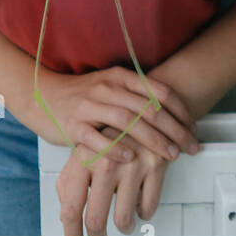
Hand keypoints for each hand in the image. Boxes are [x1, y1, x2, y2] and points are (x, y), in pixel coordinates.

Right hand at [29, 64, 199, 165]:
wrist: (42, 95)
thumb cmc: (81, 96)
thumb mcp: (110, 86)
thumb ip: (135, 95)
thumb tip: (170, 112)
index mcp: (118, 77)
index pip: (157, 90)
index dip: (179, 110)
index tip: (193, 127)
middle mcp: (105, 88)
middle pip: (146, 108)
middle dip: (174, 130)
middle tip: (191, 147)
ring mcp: (88, 107)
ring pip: (126, 122)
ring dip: (152, 140)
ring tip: (169, 155)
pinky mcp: (72, 126)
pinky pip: (97, 139)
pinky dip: (116, 149)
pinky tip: (131, 159)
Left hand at [56, 126, 169, 235]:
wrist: (144, 103)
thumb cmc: (111, 131)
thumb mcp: (84, 149)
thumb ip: (70, 179)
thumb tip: (65, 211)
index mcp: (84, 158)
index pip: (71, 208)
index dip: (71, 235)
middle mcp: (107, 162)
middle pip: (96, 220)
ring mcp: (132, 165)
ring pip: (124, 220)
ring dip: (124, 227)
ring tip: (123, 221)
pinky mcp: (156, 166)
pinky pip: (148, 209)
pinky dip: (144, 211)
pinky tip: (140, 201)